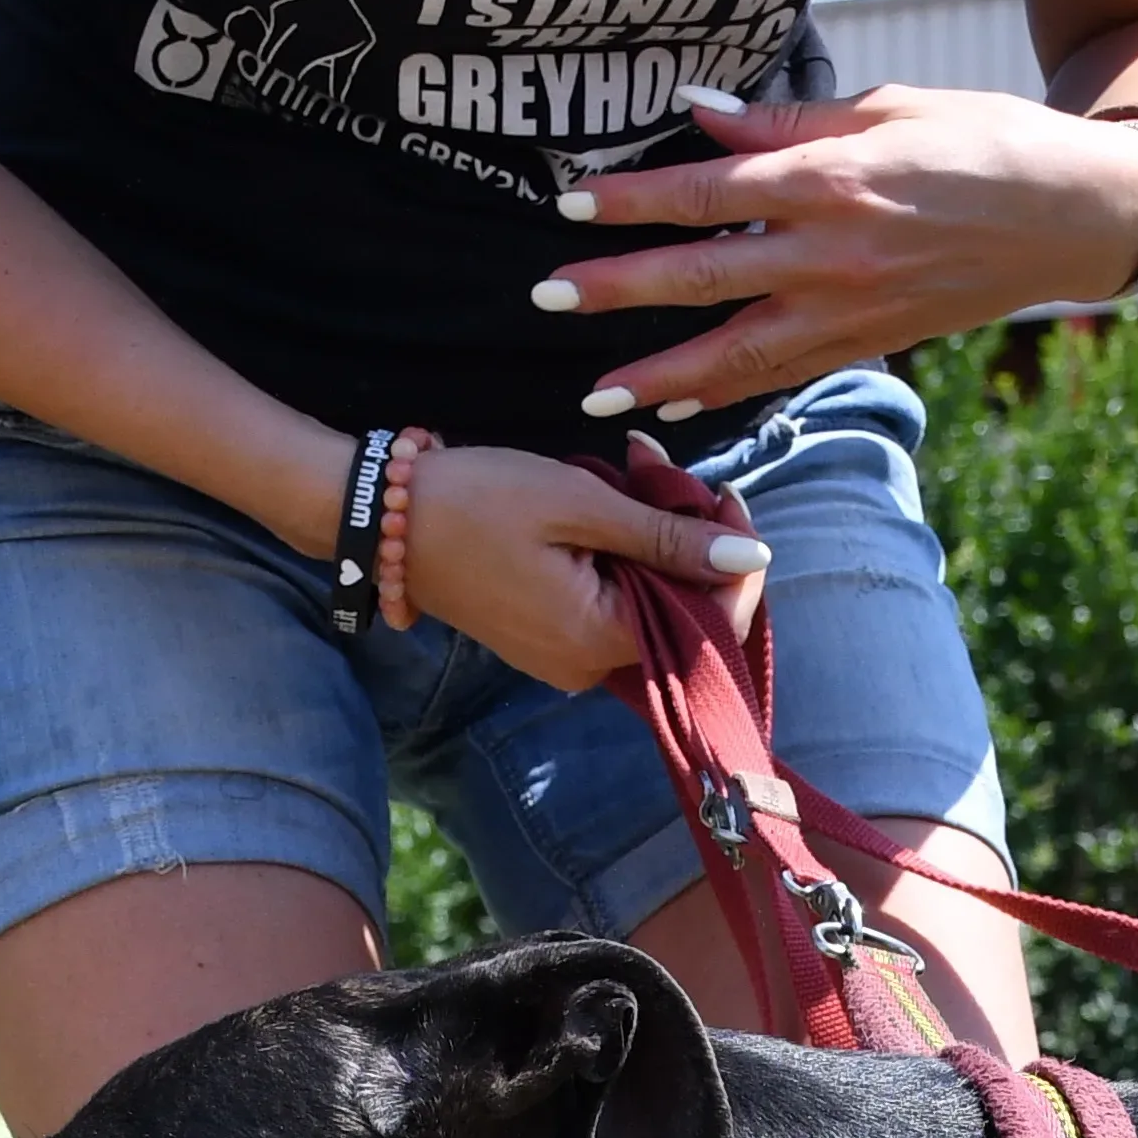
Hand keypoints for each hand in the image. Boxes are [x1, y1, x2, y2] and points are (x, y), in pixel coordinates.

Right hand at [391, 434, 768, 693]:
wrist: (384, 519)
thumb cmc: (476, 502)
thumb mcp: (581, 505)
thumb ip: (667, 537)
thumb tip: (753, 558)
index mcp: (600, 643)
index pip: (710, 621)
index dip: (733, 561)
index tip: (723, 493)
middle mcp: (589, 668)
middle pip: (683, 612)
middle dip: (690, 539)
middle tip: (663, 469)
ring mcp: (568, 658)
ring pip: (650, 602)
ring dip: (656, 539)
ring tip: (632, 473)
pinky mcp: (551, 639)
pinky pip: (614, 602)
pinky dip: (623, 554)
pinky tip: (608, 505)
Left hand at [539, 85, 1137, 418]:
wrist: (1074, 215)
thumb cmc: (983, 140)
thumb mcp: (885, 110)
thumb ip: (787, 127)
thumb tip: (702, 118)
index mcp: (833, 181)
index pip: (708, 194)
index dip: (635, 205)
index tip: (573, 211)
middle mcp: (835, 254)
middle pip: (704, 278)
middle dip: (618, 292)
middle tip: (548, 301)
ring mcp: (856, 309)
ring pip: (739, 352)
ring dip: (662, 372)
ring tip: (599, 393)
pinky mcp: (877, 340)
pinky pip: (787, 374)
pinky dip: (728, 392)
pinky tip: (679, 403)